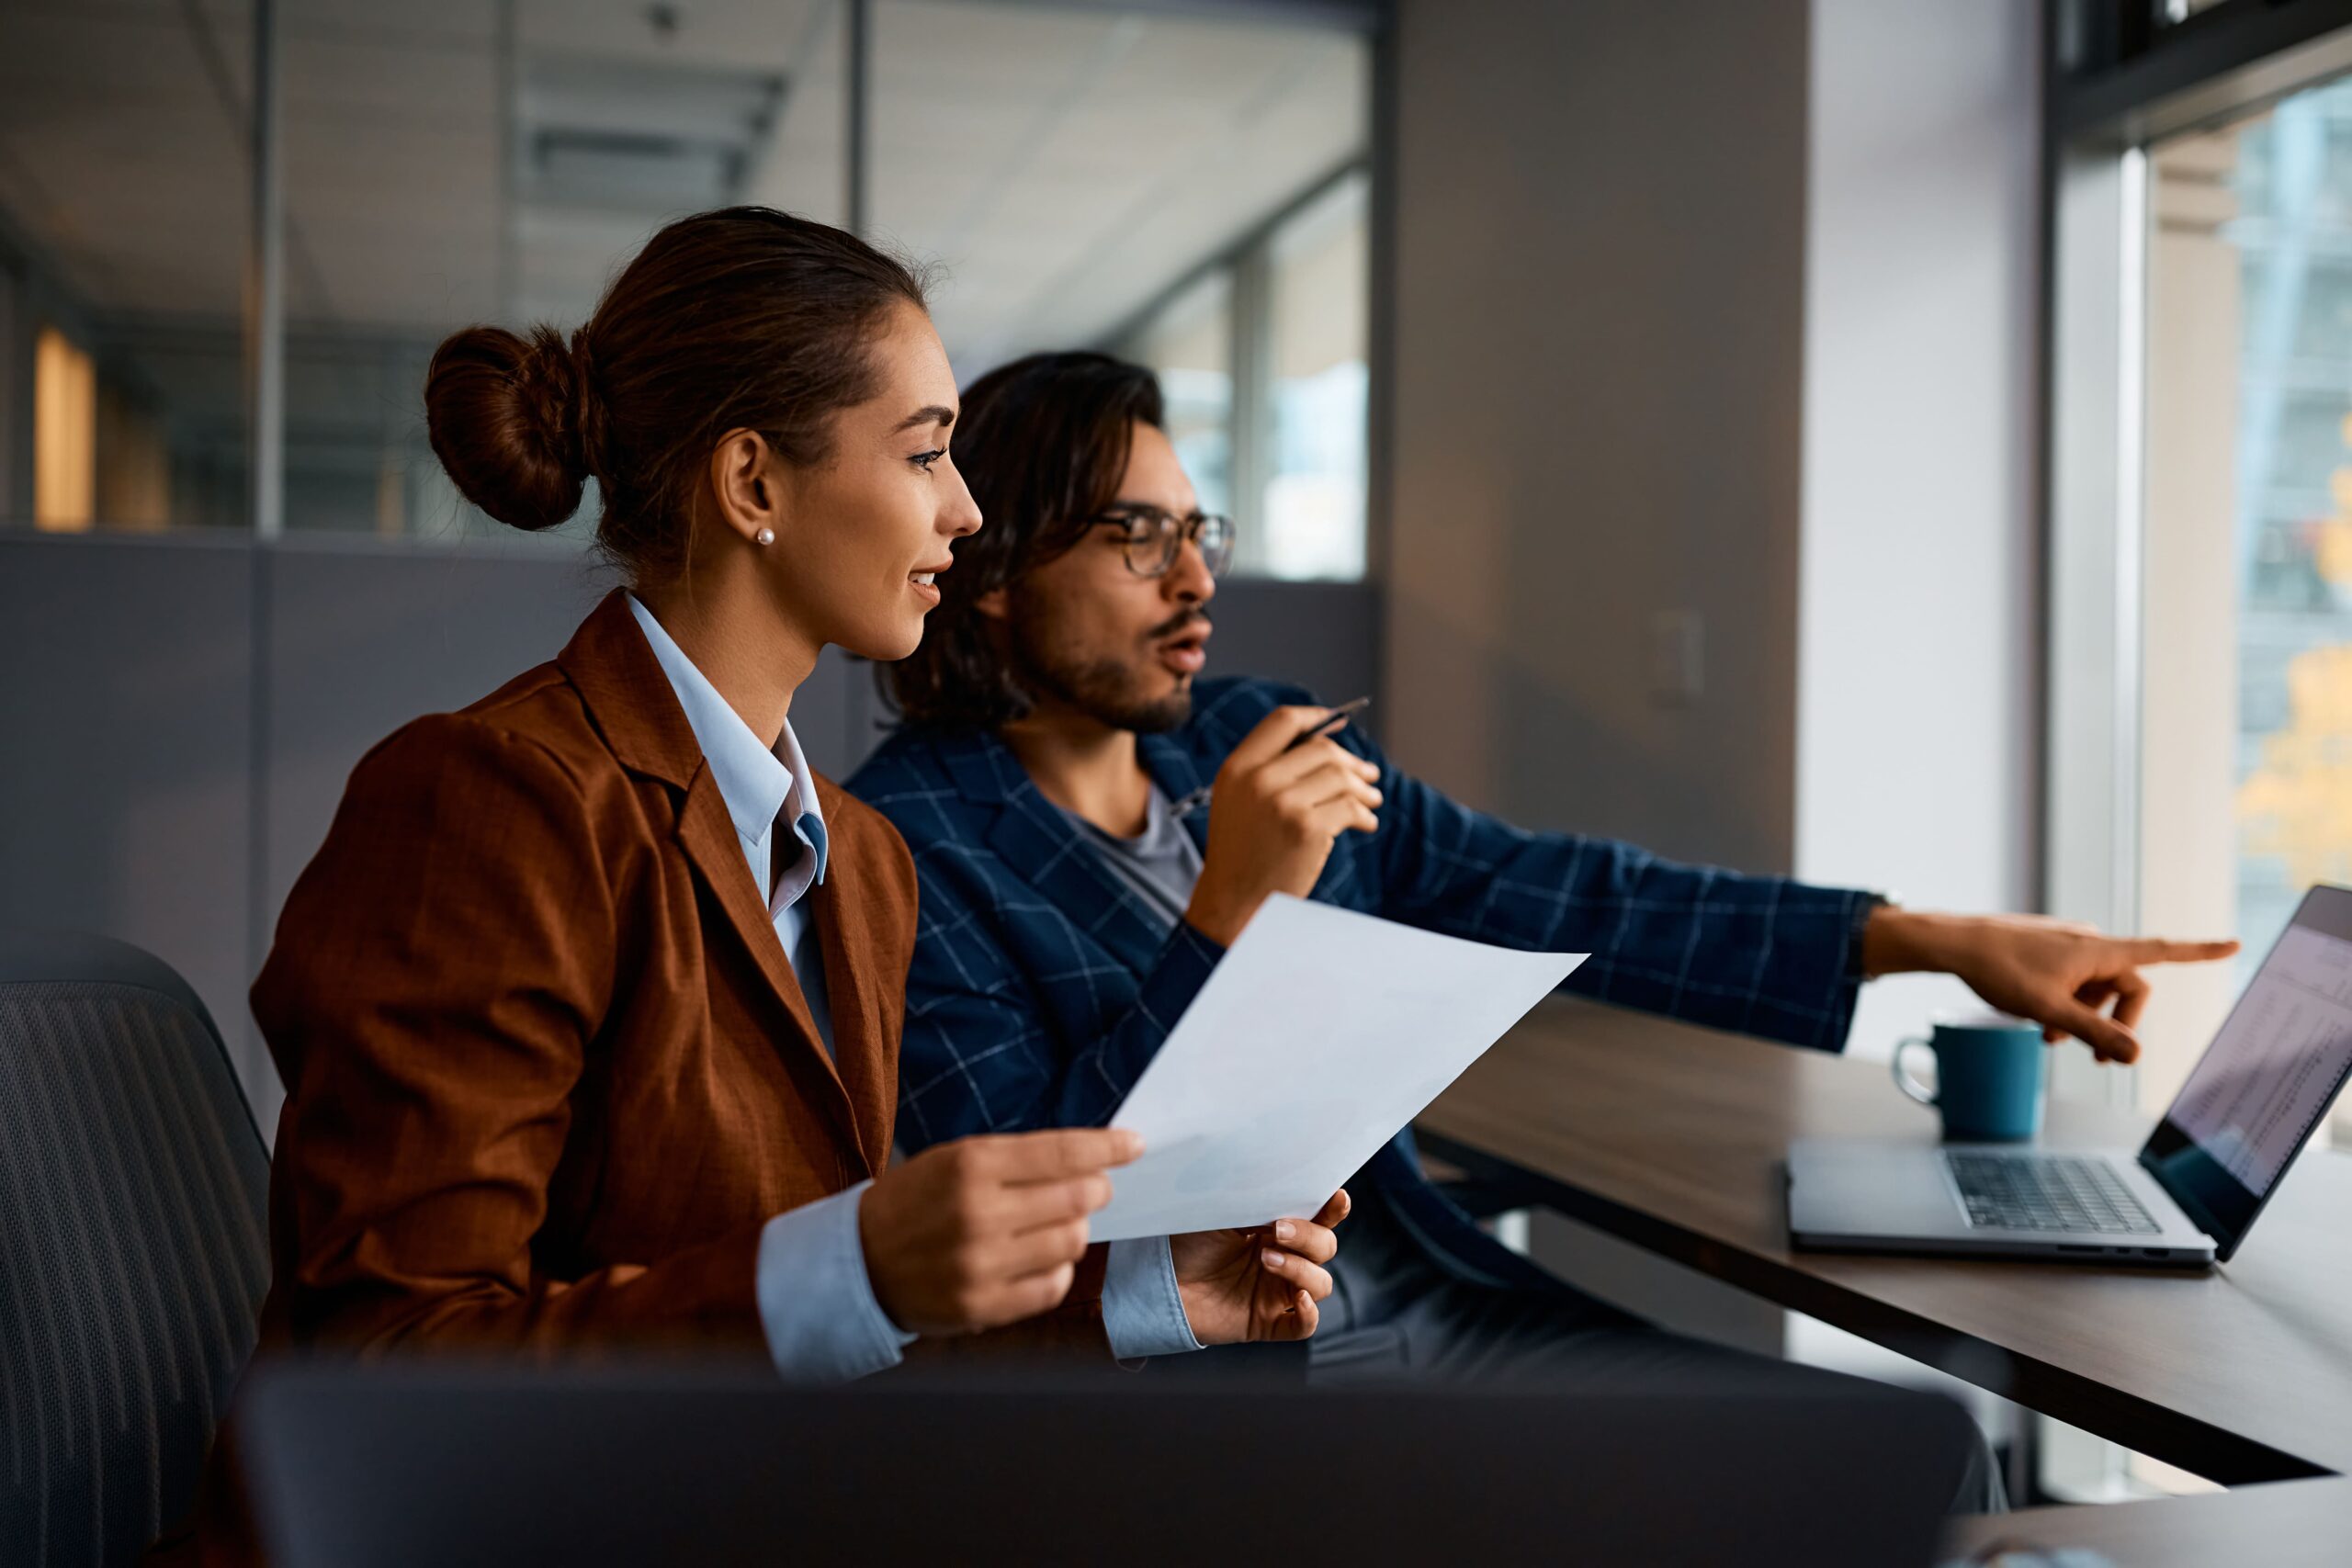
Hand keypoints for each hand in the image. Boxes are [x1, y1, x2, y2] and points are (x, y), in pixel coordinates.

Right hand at [858, 1127, 1141, 1336]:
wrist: (858, 1263)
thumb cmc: (915, 1202)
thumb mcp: (954, 1160)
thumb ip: (1017, 1159)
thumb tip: (1090, 1161)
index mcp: (969, 1165)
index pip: (1060, 1152)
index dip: (1106, 1147)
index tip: (1134, 1144)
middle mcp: (977, 1214)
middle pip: (1076, 1198)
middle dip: (1095, 1189)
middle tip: (1090, 1189)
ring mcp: (980, 1265)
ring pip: (1071, 1243)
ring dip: (1076, 1230)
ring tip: (1056, 1224)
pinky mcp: (982, 1307)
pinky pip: (1053, 1287)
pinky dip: (1058, 1270)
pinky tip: (1040, 1258)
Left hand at [1169, 1189, 1348, 1345]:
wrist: (1157, 1280)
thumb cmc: (1185, 1242)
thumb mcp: (1221, 1212)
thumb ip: (1256, 1202)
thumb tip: (1285, 1190)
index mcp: (1276, 1228)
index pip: (1319, 1217)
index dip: (1333, 1208)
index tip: (1336, 1197)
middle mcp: (1284, 1258)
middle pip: (1325, 1248)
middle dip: (1309, 1237)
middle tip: (1277, 1229)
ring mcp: (1277, 1291)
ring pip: (1321, 1283)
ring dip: (1301, 1269)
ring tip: (1266, 1259)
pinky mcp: (1267, 1321)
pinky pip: (1304, 1325)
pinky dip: (1309, 1314)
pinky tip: (1298, 1300)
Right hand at [1184, 706, 1381, 946]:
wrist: (1233, 902)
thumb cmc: (1242, 853)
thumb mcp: (1238, 800)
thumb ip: (1268, 769)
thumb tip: (1326, 742)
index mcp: (1237, 768)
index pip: (1282, 721)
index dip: (1317, 717)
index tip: (1340, 722)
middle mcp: (1258, 780)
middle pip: (1321, 748)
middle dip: (1352, 761)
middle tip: (1369, 775)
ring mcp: (1283, 803)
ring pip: (1340, 776)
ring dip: (1364, 789)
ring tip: (1372, 800)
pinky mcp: (1307, 829)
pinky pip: (1350, 807)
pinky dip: (1365, 815)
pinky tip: (1366, 824)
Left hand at [1862, 908, 2239, 1063]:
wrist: (1955, 943)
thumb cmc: (2000, 971)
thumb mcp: (2050, 1010)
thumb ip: (2094, 1033)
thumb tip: (2137, 1055)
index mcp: (2099, 951)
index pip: (2162, 952)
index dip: (2200, 953)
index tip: (2234, 944)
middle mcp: (2090, 943)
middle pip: (2128, 987)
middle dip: (2117, 1023)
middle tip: (2101, 1060)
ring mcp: (2069, 946)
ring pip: (2095, 988)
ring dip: (2084, 1017)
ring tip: (2050, 1038)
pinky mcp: (2050, 951)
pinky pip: (2073, 981)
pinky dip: (2065, 1004)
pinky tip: (2039, 1022)